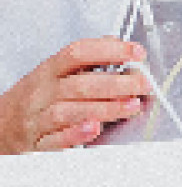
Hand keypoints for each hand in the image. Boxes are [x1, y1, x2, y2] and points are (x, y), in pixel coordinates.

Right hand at [0, 38, 150, 153]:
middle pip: (79, 84)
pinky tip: (95, 129)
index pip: (77, 53)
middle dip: (116, 83)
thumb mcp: (53, 73)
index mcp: (49, 71)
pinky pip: (55, 140)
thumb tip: (116, 43)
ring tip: (131, 106)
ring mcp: (37, 118)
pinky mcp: (37, 143)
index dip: (109, 50)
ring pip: (69, 111)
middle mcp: (42, 93)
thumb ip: (85, 60)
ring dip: (104, 108)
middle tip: (143, 84)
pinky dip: (75, 134)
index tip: (136, 52)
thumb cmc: (34, 98)